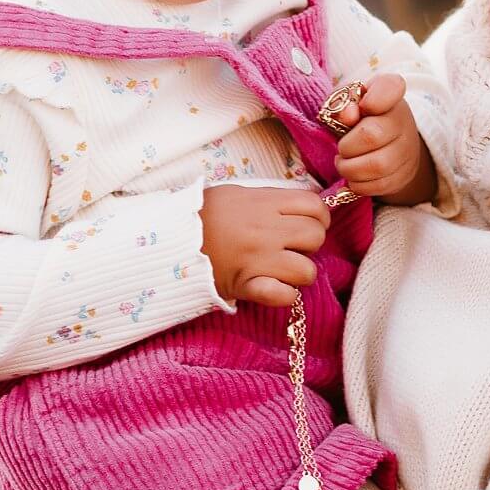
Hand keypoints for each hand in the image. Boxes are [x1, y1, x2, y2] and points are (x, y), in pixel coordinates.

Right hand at [199, 184, 330, 307]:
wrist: (170, 241)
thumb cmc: (204, 216)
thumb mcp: (237, 194)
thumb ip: (271, 198)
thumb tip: (304, 205)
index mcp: (263, 204)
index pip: (315, 206)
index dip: (319, 216)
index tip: (308, 222)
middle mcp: (264, 231)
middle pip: (316, 236)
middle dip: (311, 243)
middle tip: (293, 247)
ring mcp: (257, 260)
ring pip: (307, 270)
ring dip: (300, 272)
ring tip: (284, 269)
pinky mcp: (247, 286)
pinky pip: (283, 296)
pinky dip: (284, 295)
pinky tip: (275, 287)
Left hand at [330, 73, 437, 206]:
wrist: (390, 143)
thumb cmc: (363, 117)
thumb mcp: (351, 101)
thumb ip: (344, 101)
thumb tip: (346, 115)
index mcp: (391, 95)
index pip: (390, 87)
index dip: (373, 98)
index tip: (362, 107)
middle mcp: (404, 121)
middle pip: (371, 135)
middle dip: (347, 146)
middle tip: (341, 147)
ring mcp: (407, 151)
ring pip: (374, 166)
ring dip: (349, 168)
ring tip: (343, 163)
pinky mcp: (403, 176)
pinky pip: (377, 186)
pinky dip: (358, 184)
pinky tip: (354, 175)